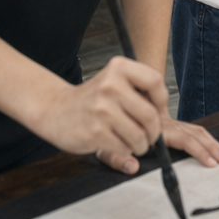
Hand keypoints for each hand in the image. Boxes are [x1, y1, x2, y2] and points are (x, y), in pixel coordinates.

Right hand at [29, 56, 167, 173]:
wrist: (55, 110)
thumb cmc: (92, 98)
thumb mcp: (114, 81)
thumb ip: (139, 89)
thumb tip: (163, 112)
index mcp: (119, 68)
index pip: (155, 81)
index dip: (162, 100)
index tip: (159, 111)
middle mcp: (111, 86)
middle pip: (150, 114)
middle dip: (154, 131)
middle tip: (151, 136)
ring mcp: (102, 109)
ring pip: (139, 135)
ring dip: (141, 144)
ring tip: (136, 143)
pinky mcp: (95, 132)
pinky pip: (124, 147)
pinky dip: (126, 150)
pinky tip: (119, 144)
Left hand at [97, 115, 218, 175]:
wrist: (109, 100)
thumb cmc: (106, 126)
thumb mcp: (104, 145)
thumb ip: (117, 157)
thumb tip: (133, 167)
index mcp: (153, 127)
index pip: (183, 139)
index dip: (198, 151)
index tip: (209, 162)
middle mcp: (164, 122)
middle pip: (194, 133)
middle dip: (210, 147)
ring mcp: (168, 121)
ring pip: (194, 129)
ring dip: (210, 141)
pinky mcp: (168, 122)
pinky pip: (190, 127)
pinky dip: (203, 135)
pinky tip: (210, 142)